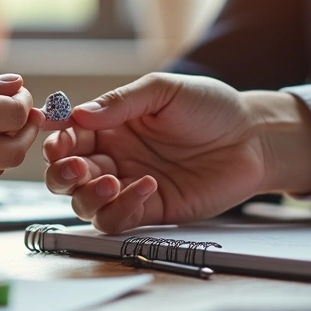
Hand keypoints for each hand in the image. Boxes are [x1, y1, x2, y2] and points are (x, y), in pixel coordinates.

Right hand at [42, 73, 310, 232]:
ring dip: (88, 196)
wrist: (254, 138)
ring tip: (111, 181)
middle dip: (61, 174)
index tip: (58, 140)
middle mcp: (114, 159)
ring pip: (86, 205)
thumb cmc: (211, 108)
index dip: (56, 141)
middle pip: (66, 177)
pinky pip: (120, 220)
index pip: (68, 139)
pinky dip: (122, 209)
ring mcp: (130, 187)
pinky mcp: (152, 211)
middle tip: (74, 166)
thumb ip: (120, 102)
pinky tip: (146, 187)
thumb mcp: (164, 91)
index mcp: (110, 127)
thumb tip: (77, 114)